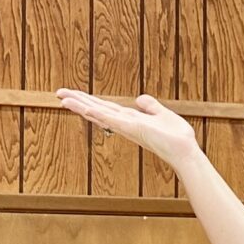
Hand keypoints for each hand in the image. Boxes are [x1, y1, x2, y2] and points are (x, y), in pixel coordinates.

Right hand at [54, 90, 200, 166]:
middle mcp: (124, 124)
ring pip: (98, 113)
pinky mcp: (131, 128)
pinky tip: (84, 106)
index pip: (105, 108)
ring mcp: (125, 126)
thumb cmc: (176, 137)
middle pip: (96, 109)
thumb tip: (139, 98)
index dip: (89, 101)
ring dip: (80, 105)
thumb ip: (150, 107)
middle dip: (78, 101)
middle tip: (59, 93)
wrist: (184, 150)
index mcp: (129, 120)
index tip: (73, 95)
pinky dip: (97, 112)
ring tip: (62, 97)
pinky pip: (110, 119)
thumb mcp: (162, 115)